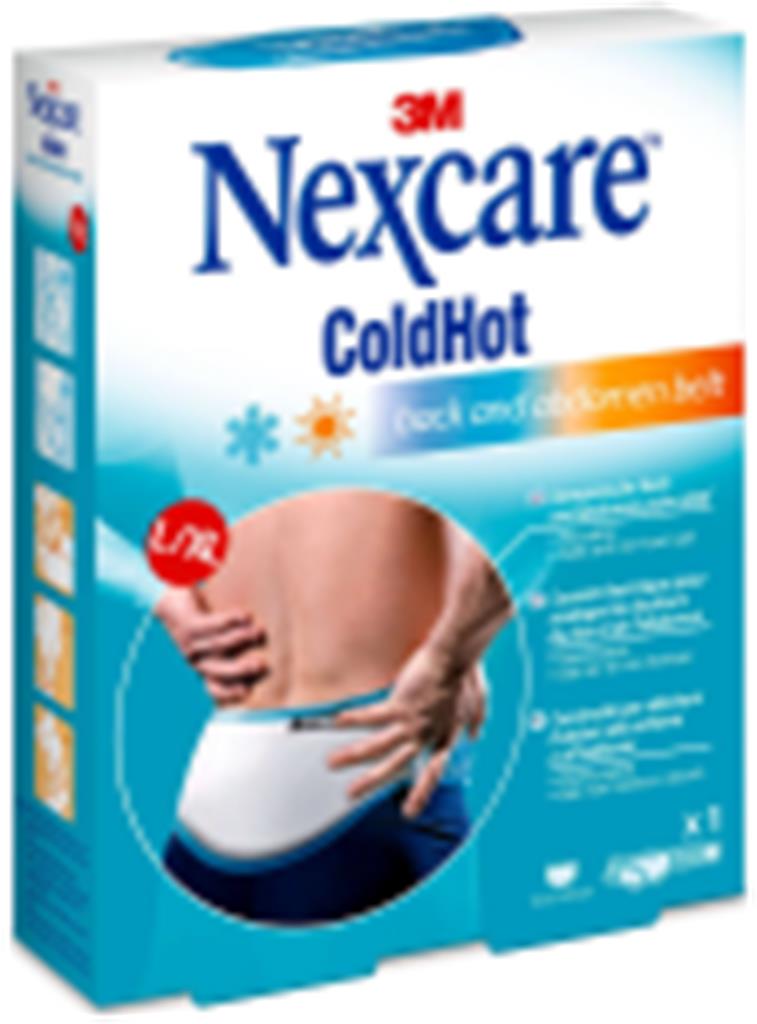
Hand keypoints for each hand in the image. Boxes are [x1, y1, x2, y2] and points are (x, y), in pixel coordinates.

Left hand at [155, 587, 267, 705]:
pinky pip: (212, 624)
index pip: (213, 687)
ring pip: (218, 644)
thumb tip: (258, 656)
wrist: (165, 604)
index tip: (248, 691)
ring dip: (241, 638)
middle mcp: (194, 660)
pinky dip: (230, 620)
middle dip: (240, 669)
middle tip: (261, 665)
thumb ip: (226, 654)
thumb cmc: (196, 627)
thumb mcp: (208, 647)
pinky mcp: (189, 625)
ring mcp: (189, 643)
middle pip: (217, 669)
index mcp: (199, 669)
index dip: (229, 692)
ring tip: (259, 631)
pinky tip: (246, 616)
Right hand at [328, 646, 487, 818]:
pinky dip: (354, 719)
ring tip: (333, 762)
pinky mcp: (400, 705)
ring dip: (354, 755)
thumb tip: (476, 733)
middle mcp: (427, 735)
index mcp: (445, 736)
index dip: (420, 792)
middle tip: (353, 794)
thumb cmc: (466, 674)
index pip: (432, 772)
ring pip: (379, 747)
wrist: (456, 657)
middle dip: (373, 781)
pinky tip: (337, 721)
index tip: (409, 812)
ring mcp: (413, 723)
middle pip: (397, 765)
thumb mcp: (478, 702)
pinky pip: (372, 717)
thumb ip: (476, 720)